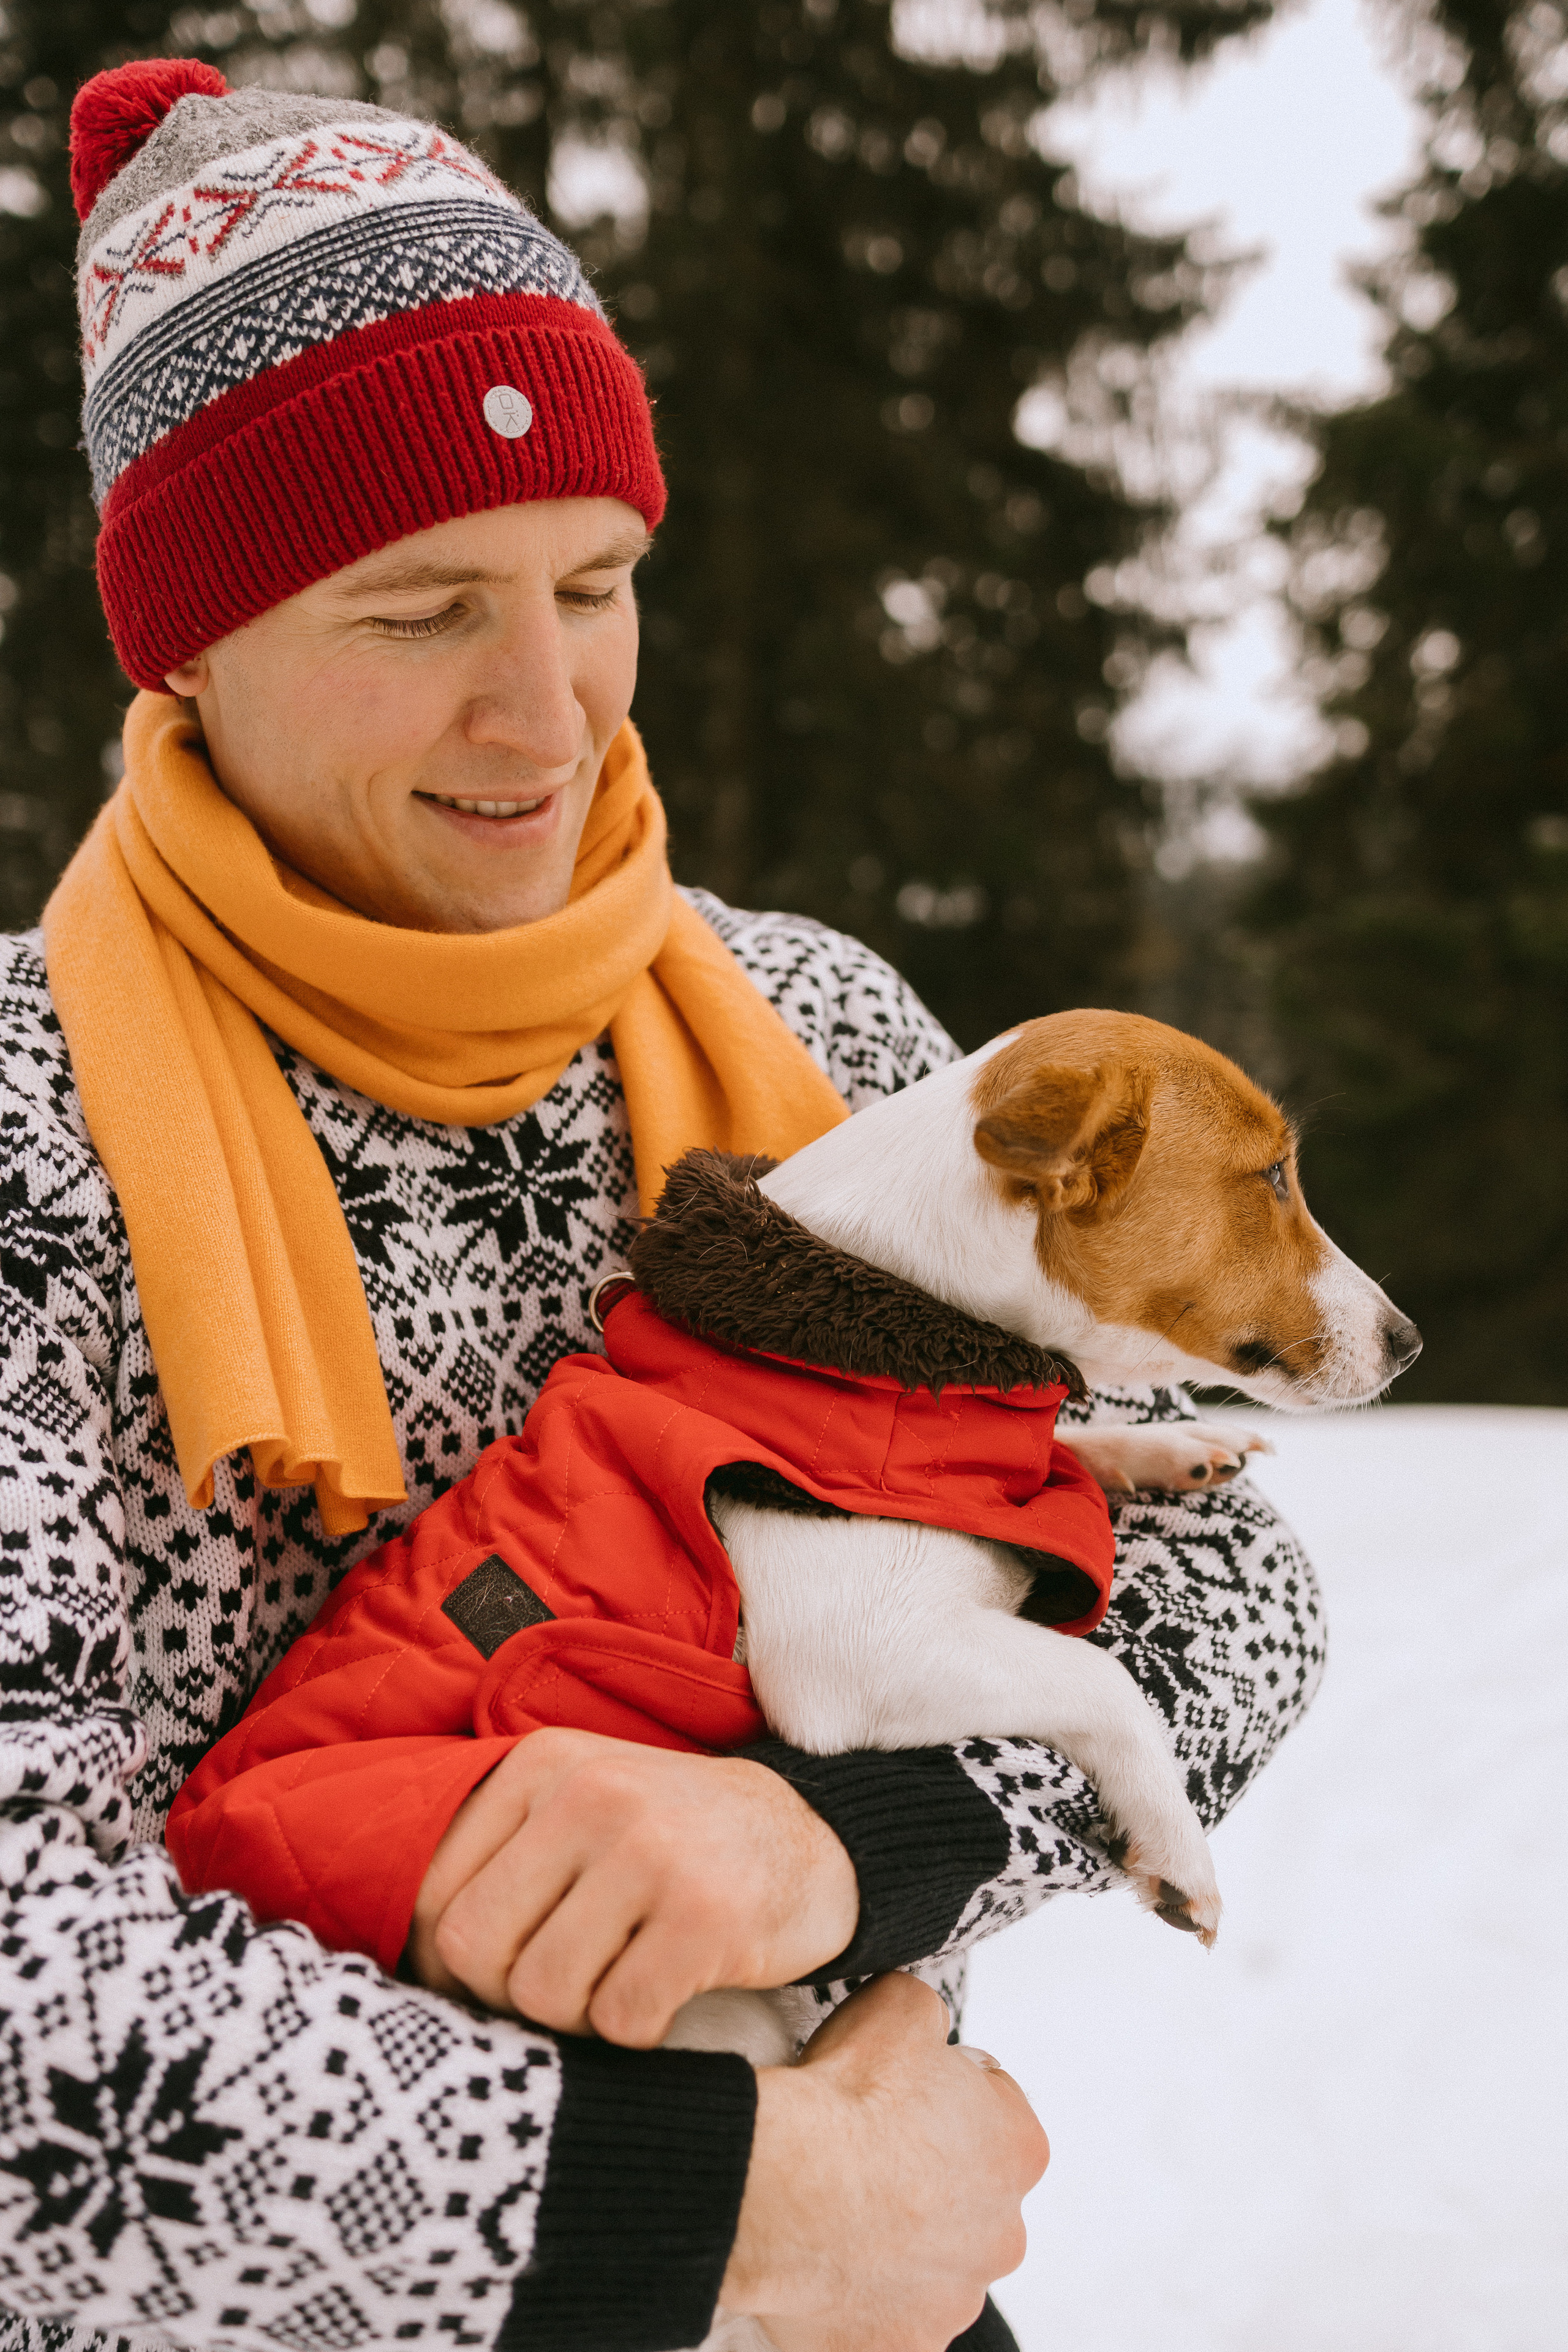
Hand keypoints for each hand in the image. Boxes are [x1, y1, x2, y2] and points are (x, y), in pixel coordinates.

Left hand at [406, 1726, 859, 2044]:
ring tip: (616, 1985)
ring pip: (542, 1993)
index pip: (435, 1894)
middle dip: (507, 1994)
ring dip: (576, 2018)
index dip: (449, 1962)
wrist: (814, 1838)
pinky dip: (636, 2032)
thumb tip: (405, 1959)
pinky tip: (665, 1995)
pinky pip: (621, 2021)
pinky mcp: (705, 1917)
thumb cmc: (673, 1840)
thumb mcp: (582, 1805)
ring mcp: (650, 1854)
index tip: (491, 1980)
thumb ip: (500, 1853)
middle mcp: (591, 1797)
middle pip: (475, 1948)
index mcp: (544, 1765)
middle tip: (560, 1989)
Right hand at [722, 1974, 1048, 2351]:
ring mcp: (953, 2300)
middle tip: (865, 2156)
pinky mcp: (902, 2346)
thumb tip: (923, 2027)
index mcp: (1019, 2148)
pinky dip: (862, 2298)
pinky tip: (827, 2264)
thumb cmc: (846, 2102)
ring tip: (836, 2211)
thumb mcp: (902, 2005)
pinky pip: (886, 2319)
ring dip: (896, 2241)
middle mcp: (1003, 2234)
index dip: (942, 2095)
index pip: (993, 2112)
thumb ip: (930, 2017)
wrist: (782, 2184)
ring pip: (929, 2263)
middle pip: (967, 2196)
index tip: (901, 2095)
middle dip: (926, 2178)